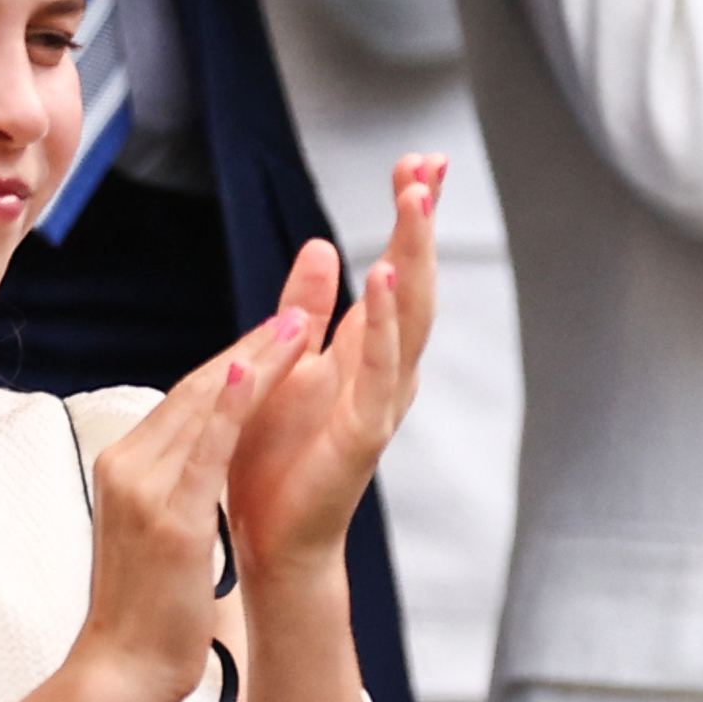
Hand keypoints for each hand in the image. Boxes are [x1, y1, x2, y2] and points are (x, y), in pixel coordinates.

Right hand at [71, 318, 306, 701]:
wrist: (123, 669)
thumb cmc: (150, 604)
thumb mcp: (159, 526)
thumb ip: (175, 480)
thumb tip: (206, 449)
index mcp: (126, 464)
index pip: (188, 396)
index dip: (237, 359)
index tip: (280, 330)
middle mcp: (127, 465)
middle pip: (196, 389)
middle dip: (252, 346)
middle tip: (300, 309)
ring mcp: (143, 490)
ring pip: (203, 407)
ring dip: (254, 360)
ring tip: (298, 323)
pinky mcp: (168, 518)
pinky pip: (204, 450)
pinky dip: (228, 407)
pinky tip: (252, 371)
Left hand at [223, 159, 444, 593]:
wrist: (273, 541)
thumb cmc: (276, 459)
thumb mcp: (284, 364)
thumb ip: (305, 311)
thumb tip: (323, 245)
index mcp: (368, 350)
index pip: (399, 267)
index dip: (411, 216)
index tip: (420, 160)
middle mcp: (388, 370)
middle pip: (415, 280)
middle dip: (422, 221)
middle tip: (429, 163)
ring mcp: (382, 401)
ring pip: (410, 317)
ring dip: (413, 256)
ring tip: (415, 200)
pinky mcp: (364, 434)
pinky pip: (380, 373)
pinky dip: (384, 325)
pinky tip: (379, 277)